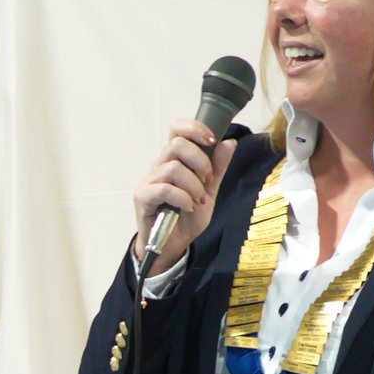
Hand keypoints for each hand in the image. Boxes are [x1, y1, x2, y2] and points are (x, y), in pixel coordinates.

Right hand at [130, 120, 235, 275]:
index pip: (178, 129)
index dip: (194, 128)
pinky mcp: (143, 197)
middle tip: (207, 181)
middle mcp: (160, 165)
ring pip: (174, 168)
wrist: (173, 245)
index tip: (212, 140)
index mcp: (175, 160)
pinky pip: (164, 189)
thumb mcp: (210, 191)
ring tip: (198, 201)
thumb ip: (218, 168)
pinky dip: (182, 198)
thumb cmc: (186, 217)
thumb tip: (230, 143)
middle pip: (177, 143)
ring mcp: (149, 180)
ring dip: (193, 186)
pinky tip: (188, 207)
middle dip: (200, 162)